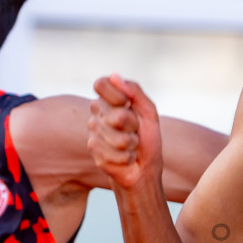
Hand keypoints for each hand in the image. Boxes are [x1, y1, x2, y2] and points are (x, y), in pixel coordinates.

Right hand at [87, 74, 161, 190]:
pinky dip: (128, 156)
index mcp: (107, 100)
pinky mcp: (94, 151)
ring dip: (132, 143)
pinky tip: (126, 157)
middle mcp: (96, 114)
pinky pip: (117, 153)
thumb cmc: (147, 137)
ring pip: (118, 137)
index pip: (100, 84)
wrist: (144, 168)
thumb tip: (114, 75)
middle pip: (116, 115)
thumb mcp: (148, 111)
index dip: (116, 94)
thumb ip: (135, 91)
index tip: (126, 103)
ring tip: (131, 145)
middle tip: (135, 130)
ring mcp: (93, 133)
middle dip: (133, 125)